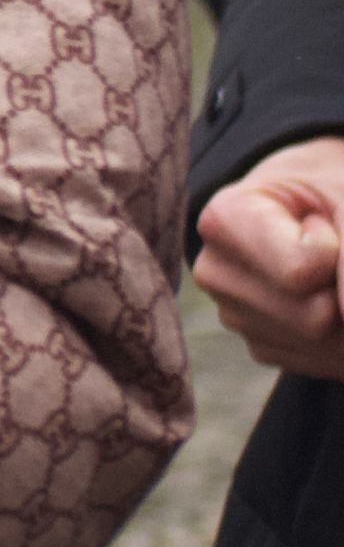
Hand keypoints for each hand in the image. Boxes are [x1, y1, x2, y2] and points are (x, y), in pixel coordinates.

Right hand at [196, 135, 343, 377]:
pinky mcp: (258, 344)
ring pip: (321, 344)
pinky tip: (329, 296)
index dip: (335, 250)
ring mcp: (233, 315)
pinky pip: (318, 359)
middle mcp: (215, 272)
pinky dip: (340, 337)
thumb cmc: (329, 187)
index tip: (318, 220)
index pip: (301, 272)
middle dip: (343, 289)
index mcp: (225, 219)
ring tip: (332, 272)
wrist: (312, 200)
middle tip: (332, 250)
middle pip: (315, 318)